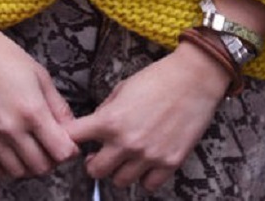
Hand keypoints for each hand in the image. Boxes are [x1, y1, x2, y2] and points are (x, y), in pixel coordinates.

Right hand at [0, 27, 79, 178]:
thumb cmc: (6, 57)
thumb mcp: (41, 77)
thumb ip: (58, 106)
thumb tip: (71, 129)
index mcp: (32, 111)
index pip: (60, 152)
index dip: (69, 151)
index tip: (69, 144)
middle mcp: (10, 128)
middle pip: (40, 166)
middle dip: (51, 161)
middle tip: (51, 148)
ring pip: (17, 171)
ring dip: (29, 166)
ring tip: (31, 151)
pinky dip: (4, 168)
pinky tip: (10, 155)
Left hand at [64, 41, 229, 191]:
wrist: (195, 79)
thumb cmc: (157, 78)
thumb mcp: (121, 89)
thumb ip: (105, 112)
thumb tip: (94, 129)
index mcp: (109, 121)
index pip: (72, 139)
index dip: (70, 139)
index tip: (75, 140)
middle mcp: (126, 143)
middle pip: (94, 171)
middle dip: (94, 162)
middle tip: (101, 153)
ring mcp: (148, 155)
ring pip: (120, 181)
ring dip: (120, 171)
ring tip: (128, 157)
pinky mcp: (170, 163)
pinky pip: (149, 185)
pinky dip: (145, 177)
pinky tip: (148, 163)